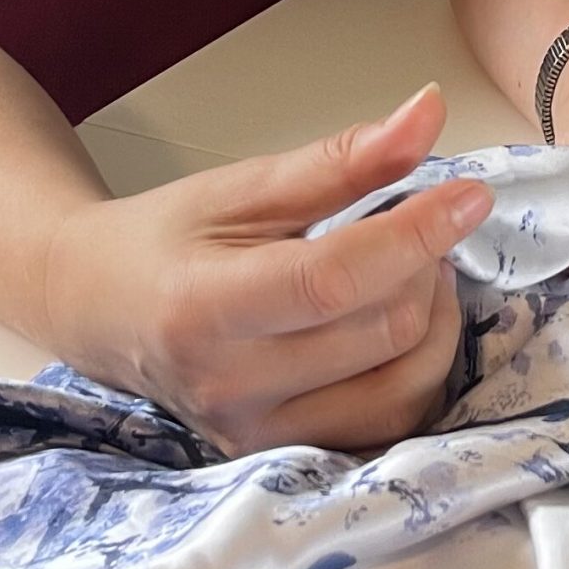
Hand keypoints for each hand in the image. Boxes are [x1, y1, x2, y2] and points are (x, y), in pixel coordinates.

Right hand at [39, 85, 487, 455]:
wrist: (98, 309)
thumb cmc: (166, 239)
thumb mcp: (244, 186)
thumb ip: (341, 159)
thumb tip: (429, 112)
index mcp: (204, 309)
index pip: (334, 280)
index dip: (415, 233)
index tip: (470, 192)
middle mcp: (230, 388)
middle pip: (380, 331)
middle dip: (424, 265)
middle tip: (418, 222)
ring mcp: (257, 436)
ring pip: (401, 388)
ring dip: (433, 319)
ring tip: (413, 270)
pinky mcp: (282, 457)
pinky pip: (387, 425)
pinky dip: (416, 369)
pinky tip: (400, 322)